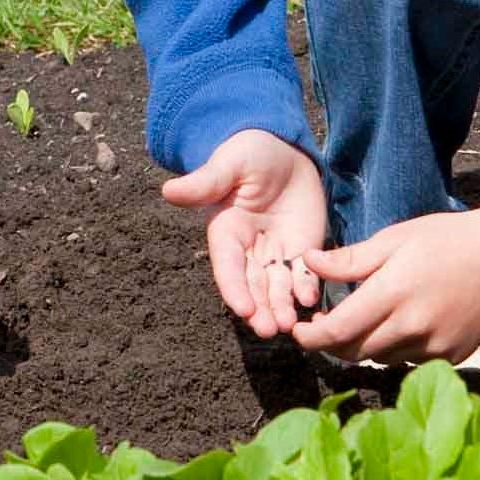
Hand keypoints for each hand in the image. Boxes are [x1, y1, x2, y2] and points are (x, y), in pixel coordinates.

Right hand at [162, 128, 330, 338]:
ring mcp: (276, 254)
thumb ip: (205, 182)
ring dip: (281, 307)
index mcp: (226, 232)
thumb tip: (169, 190)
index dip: (234, 288)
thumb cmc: (249, 153)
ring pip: (276, 288)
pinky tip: (310, 298)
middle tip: (270, 330)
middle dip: (260, 309)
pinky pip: (303, 276)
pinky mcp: (302, 250)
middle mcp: (249, 250)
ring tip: (289, 324)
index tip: (243, 308)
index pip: (228, 266)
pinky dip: (306, 289)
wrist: (284, 150)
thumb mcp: (228, 164)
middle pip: (252, 286)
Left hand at [294, 183, 479, 364]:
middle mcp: (412, 327)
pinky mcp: (452, 356)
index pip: (338, 331)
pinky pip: (410, 361)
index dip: (310, 337)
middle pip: (355, 352)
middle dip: (333, 343)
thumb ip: (350, 259)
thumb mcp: (395, 239)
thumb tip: (308, 261)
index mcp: (393, 294)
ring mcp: (435, 346)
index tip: (299, 330)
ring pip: (381, 359)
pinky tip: (403, 324)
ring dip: (365, 346)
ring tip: (368, 319)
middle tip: (326, 324)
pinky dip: (397, 348)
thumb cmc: (448, 239)